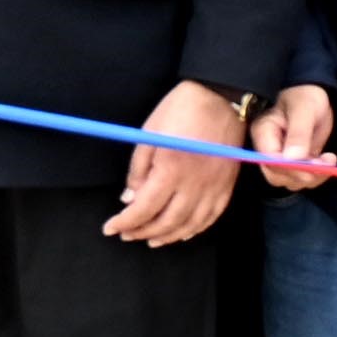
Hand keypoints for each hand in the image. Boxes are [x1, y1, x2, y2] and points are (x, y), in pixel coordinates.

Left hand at [108, 81, 247, 246]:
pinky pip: (212, 217)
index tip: (110, 228)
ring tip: (151, 239)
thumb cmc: (181, 109)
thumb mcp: (149, 134)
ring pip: (190, 225)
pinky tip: (182, 233)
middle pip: (167, 221)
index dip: (125, 222)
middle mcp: (195, 183)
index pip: (145, 208)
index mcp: (171, 168)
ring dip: (168, 236)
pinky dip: (195, 229)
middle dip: (143, 232)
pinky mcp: (226, 185)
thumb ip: (138, 170)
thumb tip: (128, 199)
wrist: (220, 97)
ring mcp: (214, 187)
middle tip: (127, 235)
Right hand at [254, 83, 336, 192]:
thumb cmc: (306, 96)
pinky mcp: (295, 162)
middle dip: (302, 175)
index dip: (289, 168)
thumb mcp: (304, 109)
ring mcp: (281, 157)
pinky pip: (302, 178)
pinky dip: (317, 175)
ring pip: (291, 181)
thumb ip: (299, 133)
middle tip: (325, 164)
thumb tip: (292, 159)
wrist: (315, 96)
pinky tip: (327, 160)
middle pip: (276, 175)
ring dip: (313, 176)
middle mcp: (268, 148)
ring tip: (328, 159)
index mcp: (263, 132)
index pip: (268, 159)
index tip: (312, 168)